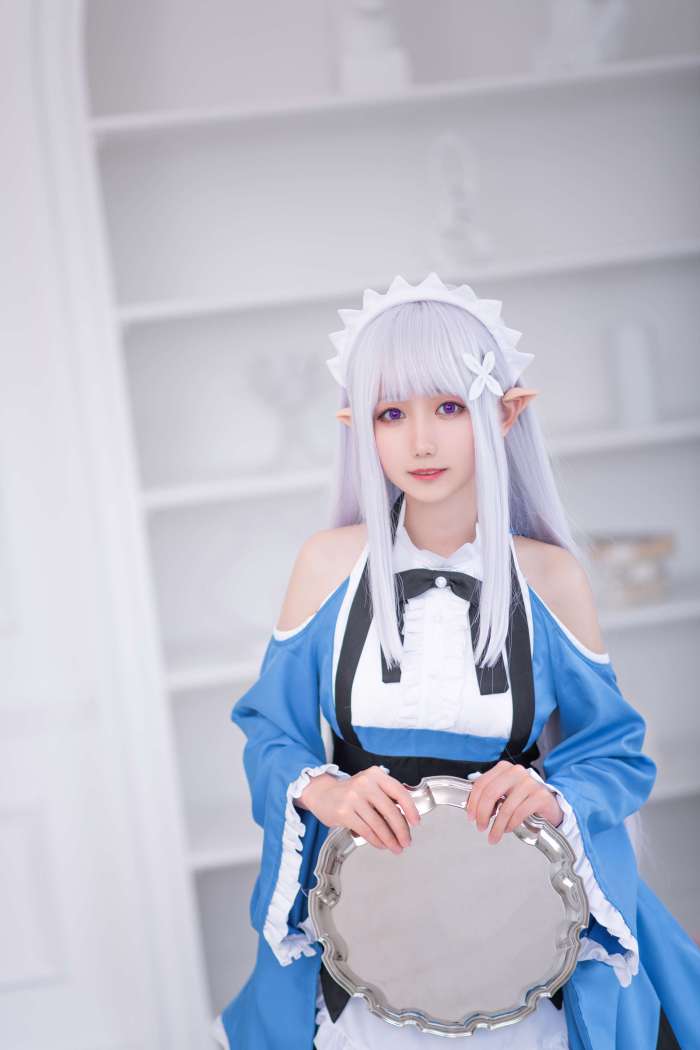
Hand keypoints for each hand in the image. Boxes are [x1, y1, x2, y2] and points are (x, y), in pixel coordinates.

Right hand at [297, 766, 420, 853]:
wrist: (323, 793)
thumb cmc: (351, 792)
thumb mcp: (370, 785)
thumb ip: (387, 795)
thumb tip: (408, 815)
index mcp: (375, 774)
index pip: (399, 792)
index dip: (410, 809)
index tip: (416, 822)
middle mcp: (365, 783)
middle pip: (391, 811)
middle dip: (401, 830)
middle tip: (406, 841)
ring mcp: (353, 797)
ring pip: (379, 824)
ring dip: (390, 839)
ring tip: (396, 847)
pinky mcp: (344, 812)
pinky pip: (366, 831)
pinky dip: (377, 841)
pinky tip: (381, 845)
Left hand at [465, 761, 563, 844]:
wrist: (548, 804)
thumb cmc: (523, 799)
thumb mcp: (504, 793)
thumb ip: (489, 795)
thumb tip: (473, 809)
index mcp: (503, 768)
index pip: (482, 783)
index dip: (473, 802)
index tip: (471, 816)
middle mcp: (516, 772)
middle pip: (491, 793)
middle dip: (482, 814)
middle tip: (480, 827)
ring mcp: (529, 782)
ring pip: (506, 807)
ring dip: (497, 826)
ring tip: (493, 835)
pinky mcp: (540, 796)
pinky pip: (520, 813)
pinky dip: (511, 824)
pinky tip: (508, 829)